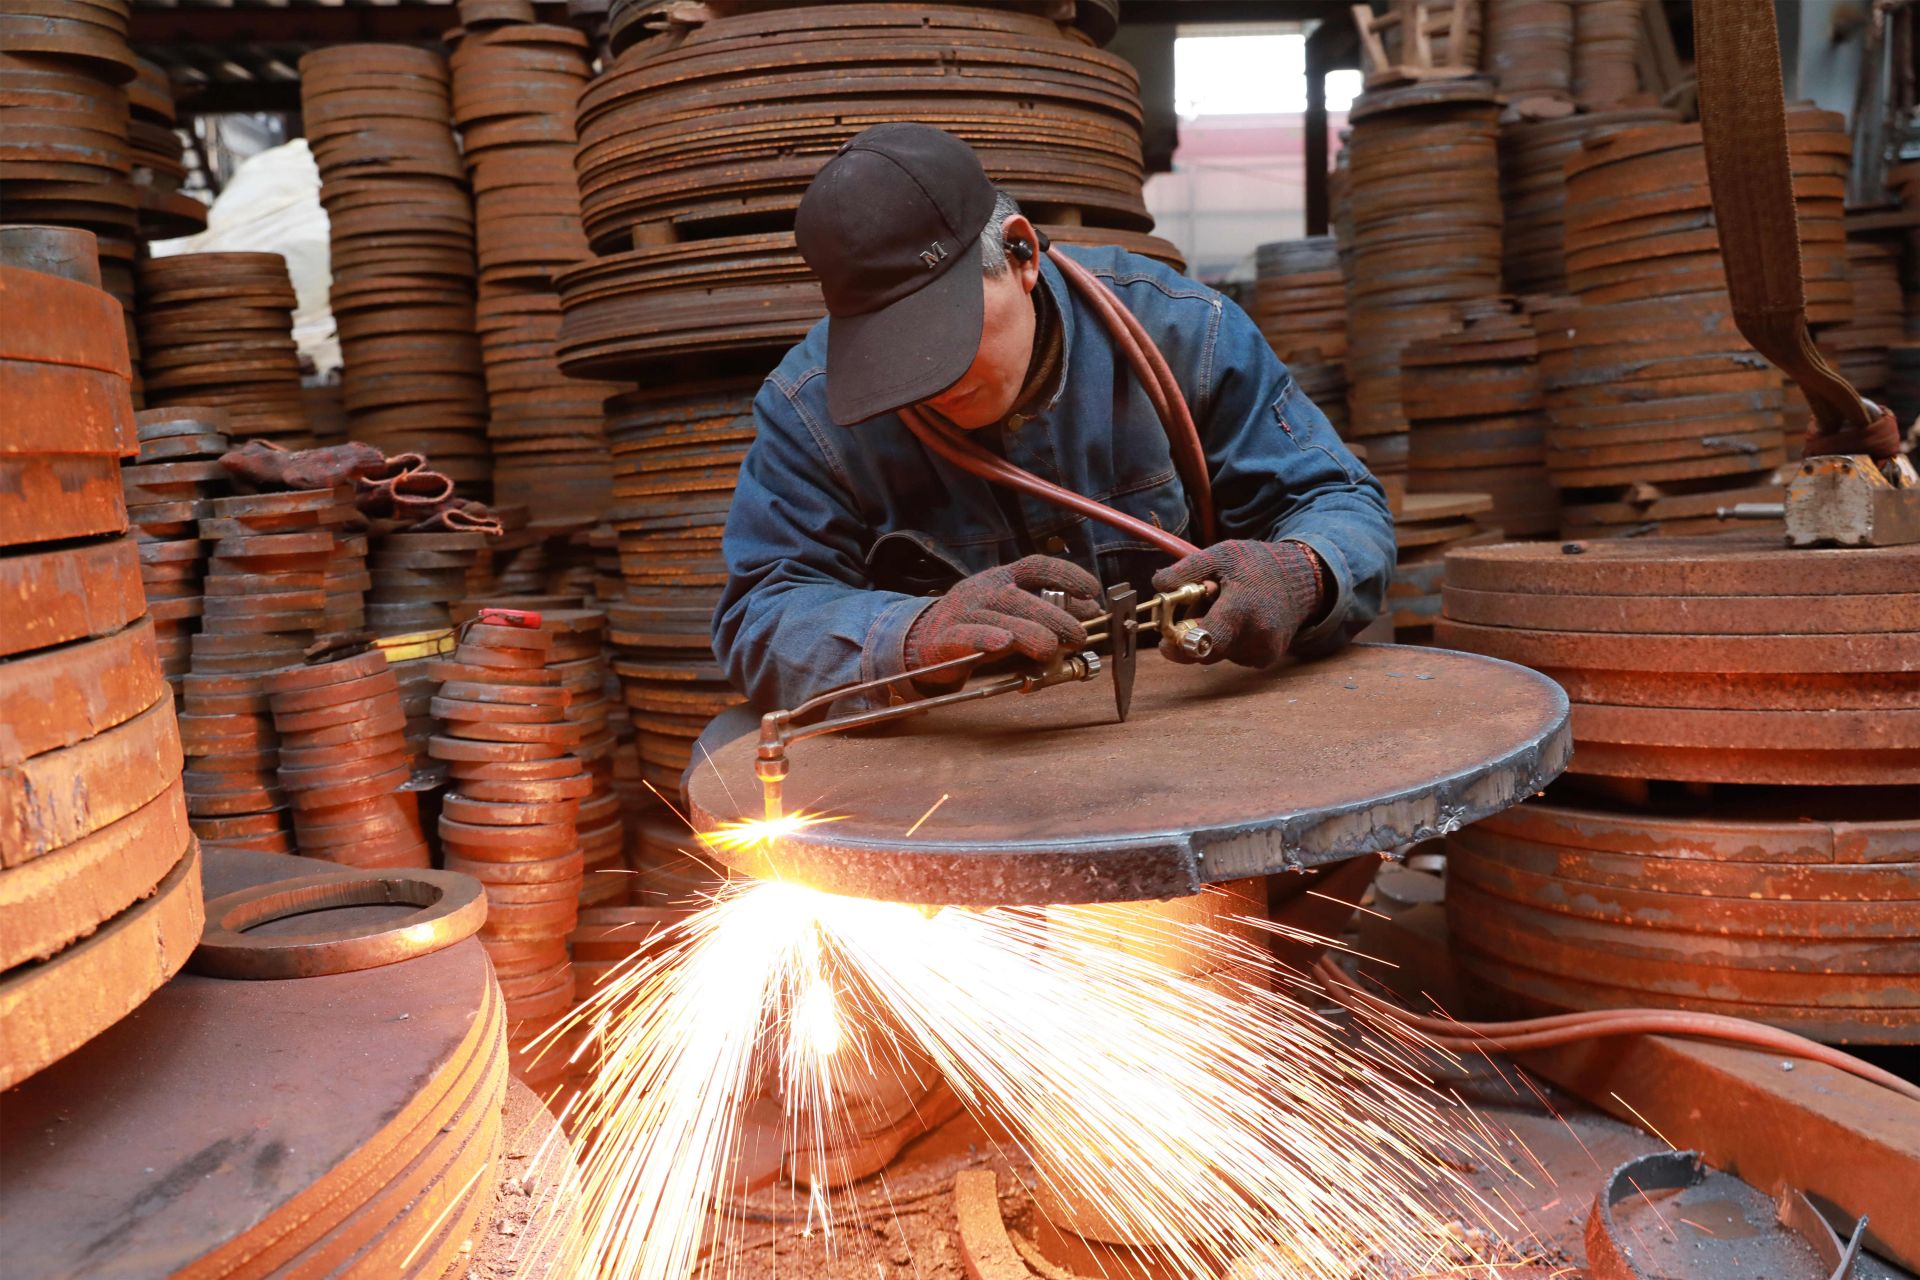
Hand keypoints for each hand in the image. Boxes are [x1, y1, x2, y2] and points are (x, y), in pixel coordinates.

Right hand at [903, 555, 1100, 671]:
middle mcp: (983, 590)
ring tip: (1050, 647)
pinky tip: (1002, 643)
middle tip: (1078, 637)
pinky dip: (985, 639)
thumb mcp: (1014, 614)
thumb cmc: (978, 627)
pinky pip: (966, 636)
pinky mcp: (945, 640)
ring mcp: (963, 613)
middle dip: (1053, 616)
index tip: (1091, 591)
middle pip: (1020, 597)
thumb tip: (1091, 611)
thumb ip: (1050, 611)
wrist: (922, 643)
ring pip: (997, 617)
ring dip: (1027, 631)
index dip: (1066, 575)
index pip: (1036, 567)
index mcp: (1002, 578)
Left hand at [1151, 539, 1324, 667]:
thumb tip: (1158, 586)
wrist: (1301, 579)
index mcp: (1243, 609)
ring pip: (1215, 655)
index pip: (1206, 641)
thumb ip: (1186, 570)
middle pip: (1204, 651)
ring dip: (1210, 635)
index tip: (1166, 638)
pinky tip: (1238, 620)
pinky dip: (1226, 641)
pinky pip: (1230, 656)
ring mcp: (1263, 651)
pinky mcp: (1265, 660)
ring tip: (1225, 608)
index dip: (1180, 643)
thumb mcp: (1220, 554)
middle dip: (1191, 634)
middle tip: (1196, 608)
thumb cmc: (1257, 564)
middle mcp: (1256, 636)